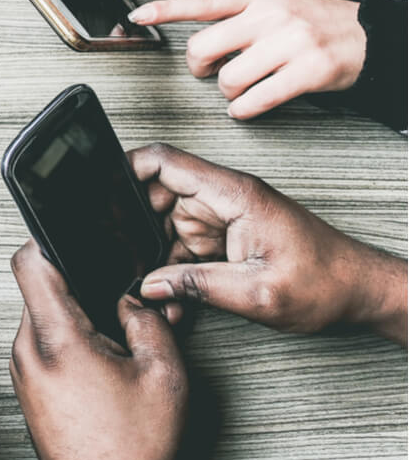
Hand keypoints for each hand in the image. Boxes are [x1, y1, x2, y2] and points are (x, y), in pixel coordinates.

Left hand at [9, 240, 186, 459]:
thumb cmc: (134, 451)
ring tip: (114, 335)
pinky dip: (68, 342)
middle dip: (77, 283)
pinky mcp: (27, 391)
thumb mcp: (165, 375)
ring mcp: (22, 374)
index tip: (70, 230)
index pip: (30, 264)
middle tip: (114, 293)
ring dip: (74, 316)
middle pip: (40, 290)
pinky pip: (41, 347)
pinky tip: (101, 362)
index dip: (49, 238)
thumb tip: (134, 296)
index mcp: (57, 340)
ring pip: (43, 319)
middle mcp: (28, 353)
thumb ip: (150, 321)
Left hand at [127, 0, 364, 118]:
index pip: (206, 0)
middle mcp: (272, 16)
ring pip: (227, 79)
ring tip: (241, 88)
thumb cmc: (316, 19)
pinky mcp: (307, 72)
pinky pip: (255, 101)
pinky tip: (246, 107)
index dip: (167, 9)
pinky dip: (243, 111)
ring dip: (227, 92)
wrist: (373, 36)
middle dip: (199, 67)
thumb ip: (227, 1)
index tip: (138, 15)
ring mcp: (291, 44)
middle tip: (208, 71)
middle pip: (204, 48)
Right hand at [132, 144, 406, 344]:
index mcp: (232, 195)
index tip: (97, 191)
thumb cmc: (326, 282)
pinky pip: (185, 248)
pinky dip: (175, 271)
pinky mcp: (226, 238)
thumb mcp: (257, 293)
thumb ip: (197, 285)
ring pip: (165, 227)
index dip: (125, 170)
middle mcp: (224, 200)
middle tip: (122, 261)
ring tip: (155, 291)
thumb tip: (149, 285)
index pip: (165, 162)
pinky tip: (174, 298)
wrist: (361, 292)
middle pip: (156, 195)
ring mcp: (224, 218)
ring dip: (155, 258)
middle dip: (132, 228)